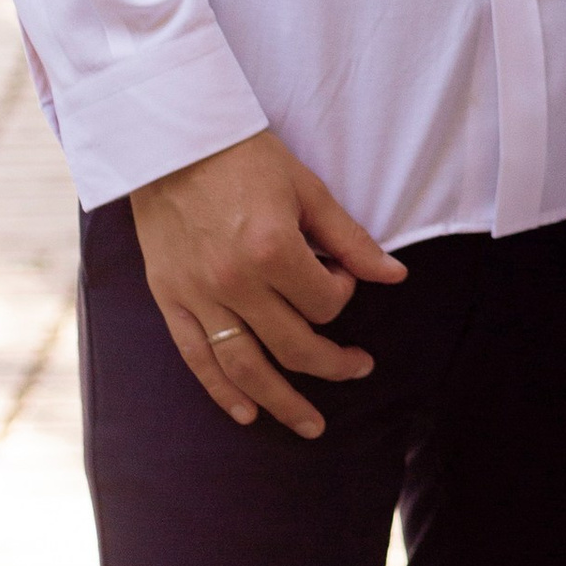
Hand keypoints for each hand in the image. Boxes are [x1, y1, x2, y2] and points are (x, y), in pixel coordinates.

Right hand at [131, 130, 406, 438]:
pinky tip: (246, 413)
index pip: (325, 302)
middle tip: (359, 368)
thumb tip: (395, 276)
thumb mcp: (307, 189)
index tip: (340, 276)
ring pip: (245, 367)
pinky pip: (196, 358)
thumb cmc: (244, 158)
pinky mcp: (170, 299)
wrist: (170, 141)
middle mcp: (234, 281)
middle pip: (293, 345)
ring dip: (282, 401)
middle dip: (333, 364)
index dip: (343, 294)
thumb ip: (350, 239)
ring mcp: (198, 295)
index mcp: (272, 249)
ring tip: (311, 424)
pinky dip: (221, 392)